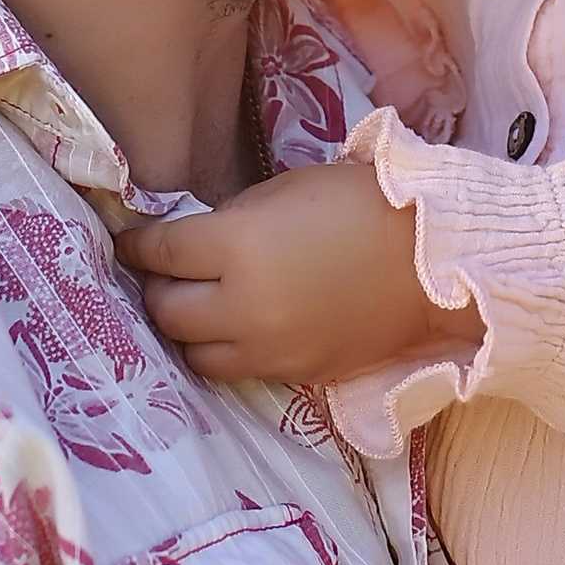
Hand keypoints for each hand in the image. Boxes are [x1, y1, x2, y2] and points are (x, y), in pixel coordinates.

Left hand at [122, 161, 477, 392]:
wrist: (436, 261)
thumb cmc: (364, 205)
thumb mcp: (287, 190)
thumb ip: (232, 220)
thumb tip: (192, 239)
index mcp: (237, 247)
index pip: (161, 252)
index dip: (138, 244)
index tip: (128, 240)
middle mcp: (242, 306)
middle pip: (166, 309)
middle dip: (157, 287)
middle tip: (163, 271)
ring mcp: (268, 348)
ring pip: (193, 351)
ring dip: (186, 327)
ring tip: (195, 304)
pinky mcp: (294, 374)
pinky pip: (236, 370)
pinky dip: (226, 349)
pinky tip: (236, 325)